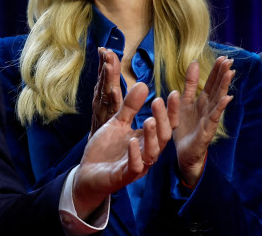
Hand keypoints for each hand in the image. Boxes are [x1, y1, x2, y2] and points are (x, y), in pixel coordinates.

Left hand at [72, 82, 179, 216]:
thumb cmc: (106, 149)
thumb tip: (143, 84)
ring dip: (151, 136)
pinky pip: (135, 167)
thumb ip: (130, 107)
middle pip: (163, 137)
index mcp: (147, 140)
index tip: (174, 93)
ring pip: (152, 152)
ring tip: (148, 120)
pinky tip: (132, 141)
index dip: (171, 111)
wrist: (87, 173)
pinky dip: (134, 155)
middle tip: (158, 102)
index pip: (166, 125)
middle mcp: (146, 153)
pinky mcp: (124, 176)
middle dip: (162, 120)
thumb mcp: (117, 123)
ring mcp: (137, 165)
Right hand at [90, 48, 122, 134]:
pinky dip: (112, 99)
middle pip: (103, 82)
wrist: (93, 163)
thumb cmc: (103, 138)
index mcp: (103, 101)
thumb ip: (115, 96)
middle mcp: (101, 105)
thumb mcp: (110, 115)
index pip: (104, 79)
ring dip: (108, 78)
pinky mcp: (107, 125)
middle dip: (105, 66)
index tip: (104, 49)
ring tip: (109, 63)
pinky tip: (114, 90)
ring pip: (106, 93)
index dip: (105, 65)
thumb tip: (117, 77)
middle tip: (106, 51)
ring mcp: (103, 114)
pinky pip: (111, 111)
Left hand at [172, 56, 234, 187]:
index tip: (223, 57)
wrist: (183, 154)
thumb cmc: (185, 128)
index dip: (216, 71)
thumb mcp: (183, 102)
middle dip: (222, 74)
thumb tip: (194, 63)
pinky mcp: (207, 130)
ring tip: (230, 73)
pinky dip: (220, 107)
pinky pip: (214, 117)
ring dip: (224, 86)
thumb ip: (190, 85)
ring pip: (218, 100)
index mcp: (201, 101)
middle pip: (216, 88)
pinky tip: (227, 98)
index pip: (211, 83)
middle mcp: (207, 108)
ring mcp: (209, 119)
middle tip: (229, 60)